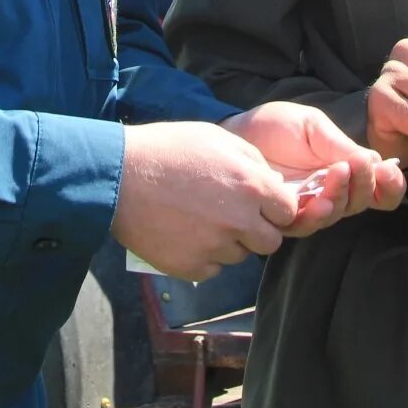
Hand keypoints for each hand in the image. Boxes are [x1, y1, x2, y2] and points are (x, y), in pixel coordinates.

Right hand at [110, 121, 293, 280]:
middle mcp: (239, 221)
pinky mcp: (191, 267)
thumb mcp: (217, 138)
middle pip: (270, 242)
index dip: (274, 208)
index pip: (287, 212)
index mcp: (251, 186)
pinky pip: (212, 269)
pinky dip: (202, 255)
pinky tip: (183, 233)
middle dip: (256, 231)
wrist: (119, 176)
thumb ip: (253, 161)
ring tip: (198, 218)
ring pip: (239, 255)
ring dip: (227, 242)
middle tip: (231, 216)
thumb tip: (272, 183)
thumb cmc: (168, 149)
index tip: (257, 204)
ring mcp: (215, 247)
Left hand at [222, 101, 407, 234]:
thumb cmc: (276, 127)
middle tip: (358, 165)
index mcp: (344, 169)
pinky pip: (307, 224)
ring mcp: (308, 205)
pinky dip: (319, 213)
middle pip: (362, 203)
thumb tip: (376, 162)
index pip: (377, 188)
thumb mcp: (313, 127)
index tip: (389, 170)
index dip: (390, 185)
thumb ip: (341, 146)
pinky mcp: (284, 216)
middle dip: (366, 186)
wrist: (237, 132)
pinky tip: (319, 200)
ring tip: (338, 175)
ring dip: (343, 198)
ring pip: (338, 214)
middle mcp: (331, 192)